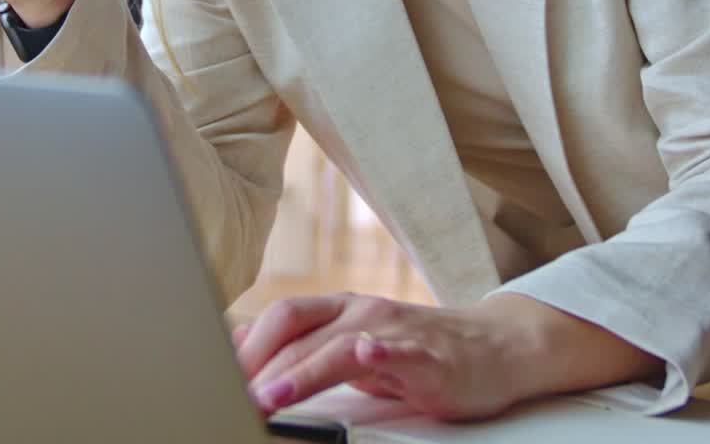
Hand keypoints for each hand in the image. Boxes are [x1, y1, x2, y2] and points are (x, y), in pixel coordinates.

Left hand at [234, 293, 532, 421]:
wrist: (497, 347)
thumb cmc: (421, 352)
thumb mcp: (357, 349)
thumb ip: (308, 349)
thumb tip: (246, 349)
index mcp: (340, 311)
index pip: (282, 317)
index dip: (246, 344)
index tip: (212, 372)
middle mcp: (361, 311)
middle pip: (298, 326)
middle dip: (259, 361)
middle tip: (229, 394)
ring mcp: (394, 329)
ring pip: (337, 344)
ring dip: (300, 371)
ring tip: (271, 397)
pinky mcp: (429, 355)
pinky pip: (400, 350)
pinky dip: (379, 352)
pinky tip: (364, 356)